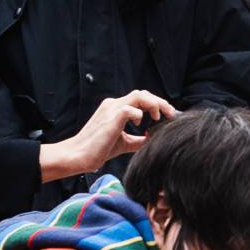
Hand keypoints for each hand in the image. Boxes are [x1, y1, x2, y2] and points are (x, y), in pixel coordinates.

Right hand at [39, 89, 175, 179]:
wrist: (78, 156)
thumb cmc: (98, 149)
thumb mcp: (124, 142)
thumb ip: (139, 138)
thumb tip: (154, 138)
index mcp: (115, 108)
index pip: (140, 98)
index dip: (157, 104)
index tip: (169, 115)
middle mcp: (113, 105)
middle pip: (142, 93)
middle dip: (160, 102)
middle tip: (171, 114)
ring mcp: (111, 109)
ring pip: (139, 95)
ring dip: (154, 104)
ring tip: (159, 117)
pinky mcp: (111, 118)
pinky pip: (130, 109)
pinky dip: (140, 115)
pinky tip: (140, 124)